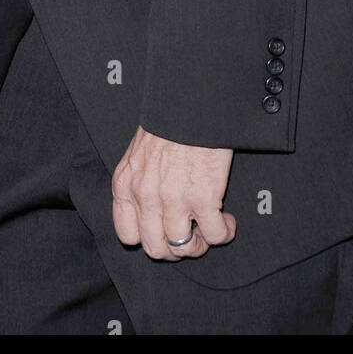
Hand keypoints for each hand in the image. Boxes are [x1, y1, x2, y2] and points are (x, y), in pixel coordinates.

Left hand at [112, 126, 235, 259]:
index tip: (163, 232)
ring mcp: (173, 200)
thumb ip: (138, 182)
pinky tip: (227, 220)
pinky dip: (224, 233)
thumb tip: (150, 209)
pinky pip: (215, 235)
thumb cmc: (168, 124)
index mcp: (125, 184)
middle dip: (175, 248)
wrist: (189, 104)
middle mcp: (145, 196)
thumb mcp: (138, 154)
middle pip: (156, 249)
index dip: (149, 239)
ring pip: (183, 248)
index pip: (128, 235)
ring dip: (200, 244)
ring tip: (209, 226)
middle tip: (190, 234)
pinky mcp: (203, 198)